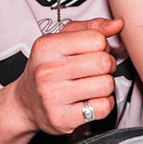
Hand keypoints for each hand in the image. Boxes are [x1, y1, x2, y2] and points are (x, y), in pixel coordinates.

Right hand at [11, 17, 123, 134]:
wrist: (25, 103)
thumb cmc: (48, 67)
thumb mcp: (62, 40)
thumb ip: (92, 28)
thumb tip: (118, 24)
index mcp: (47, 46)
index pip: (97, 39)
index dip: (101, 46)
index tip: (92, 53)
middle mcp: (46, 71)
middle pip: (104, 62)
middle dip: (107, 65)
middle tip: (95, 70)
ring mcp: (53, 97)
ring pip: (107, 85)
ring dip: (105, 85)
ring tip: (91, 85)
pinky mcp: (62, 119)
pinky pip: (104, 107)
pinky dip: (103, 104)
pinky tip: (90, 101)